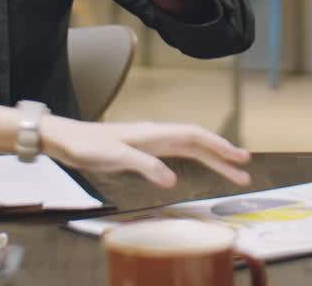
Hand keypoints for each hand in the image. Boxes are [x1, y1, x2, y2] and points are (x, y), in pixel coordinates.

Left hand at [41, 116, 251, 187]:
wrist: (66, 139)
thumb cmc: (87, 145)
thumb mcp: (115, 156)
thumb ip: (144, 165)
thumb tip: (172, 180)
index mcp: (154, 133)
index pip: (195, 136)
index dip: (219, 146)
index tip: (239, 158)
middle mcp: (157, 134)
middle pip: (198, 143)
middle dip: (223, 156)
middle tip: (244, 171)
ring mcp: (151, 142)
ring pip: (190, 149)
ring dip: (212, 160)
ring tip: (232, 173)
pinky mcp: (143, 151)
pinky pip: (177, 154)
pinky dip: (194, 161)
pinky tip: (198, 169)